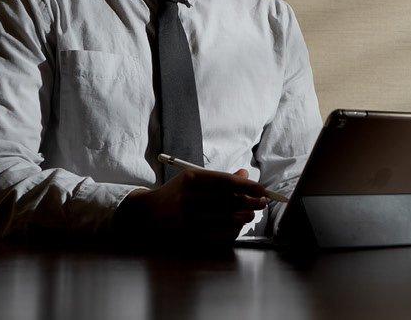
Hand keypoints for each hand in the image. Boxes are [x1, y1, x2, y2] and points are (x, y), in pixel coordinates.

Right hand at [117, 168, 270, 245]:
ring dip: (243, 216)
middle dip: (249, 202)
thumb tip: (245, 175)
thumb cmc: (177, 193)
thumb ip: (220, 178)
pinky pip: (217, 233)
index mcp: (190, 179)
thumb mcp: (194, 179)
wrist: (147, 213)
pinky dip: (231, 230)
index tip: (262, 189)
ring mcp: (187, 217)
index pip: (225, 181)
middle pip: (228, 200)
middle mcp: (188, 197)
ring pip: (225, 218)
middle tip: (262, 202)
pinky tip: (238, 226)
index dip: (248, 186)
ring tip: (251, 214)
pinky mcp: (188, 234)